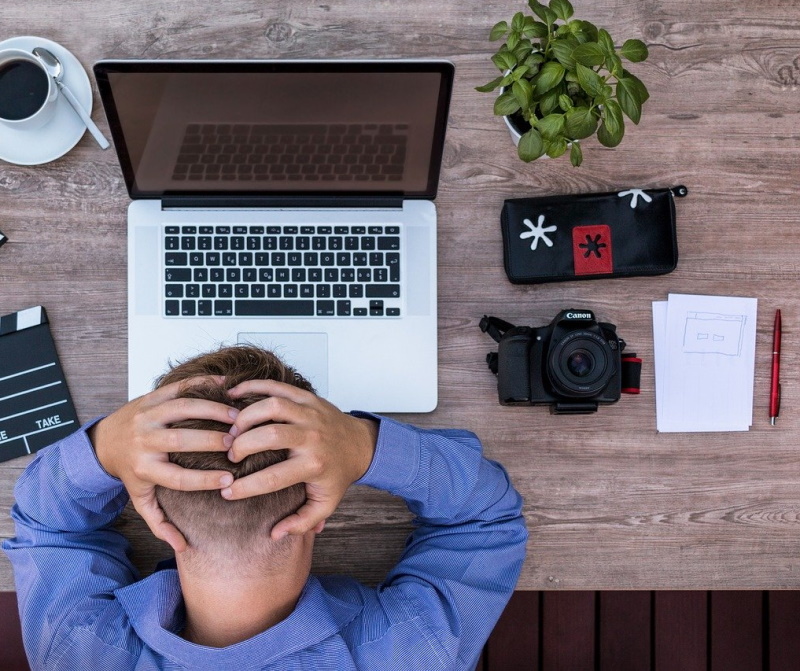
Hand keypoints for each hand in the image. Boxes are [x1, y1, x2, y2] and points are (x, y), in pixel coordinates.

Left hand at [90, 377, 238, 552]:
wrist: (104, 440)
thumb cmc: (130, 471)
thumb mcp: (140, 498)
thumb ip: (159, 522)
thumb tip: (182, 546)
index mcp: (144, 469)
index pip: (179, 478)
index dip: (205, 480)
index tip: (230, 480)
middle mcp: (144, 441)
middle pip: (181, 441)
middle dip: (212, 441)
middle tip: (237, 443)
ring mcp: (147, 416)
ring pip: (182, 409)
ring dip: (212, 410)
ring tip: (236, 416)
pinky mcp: (152, 397)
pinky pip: (179, 387)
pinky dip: (203, 384)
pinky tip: (226, 386)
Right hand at [222, 380, 377, 538]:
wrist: (361, 445)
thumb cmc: (338, 475)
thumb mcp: (325, 504)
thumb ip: (301, 522)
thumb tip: (274, 535)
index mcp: (314, 466)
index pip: (272, 478)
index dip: (245, 487)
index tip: (226, 493)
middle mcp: (312, 437)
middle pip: (269, 436)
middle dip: (242, 446)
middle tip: (230, 456)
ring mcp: (310, 413)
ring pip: (272, 406)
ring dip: (246, 417)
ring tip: (232, 430)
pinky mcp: (307, 397)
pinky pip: (277, 387)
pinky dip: (252, 387)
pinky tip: (233, 395)